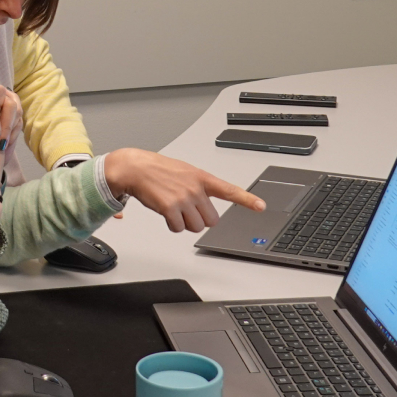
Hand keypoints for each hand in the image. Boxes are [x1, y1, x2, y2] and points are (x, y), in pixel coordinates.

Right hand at [102, 149, 265, 232]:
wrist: (136, 168)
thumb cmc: (159, 169)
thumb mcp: (186, 172)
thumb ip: (200, 187)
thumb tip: (207, 207)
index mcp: (202, 178)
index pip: (229, 190)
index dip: (247, 200)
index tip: (261, 206)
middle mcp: (195, 188)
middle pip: (211, 220)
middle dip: (200, 219)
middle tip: (187, 209)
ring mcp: (183, 198)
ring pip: (195, 227)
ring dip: (184, 223)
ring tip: (174, 209)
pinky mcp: (170, 208)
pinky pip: (178, 228)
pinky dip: (172, 225)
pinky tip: (166, 213)